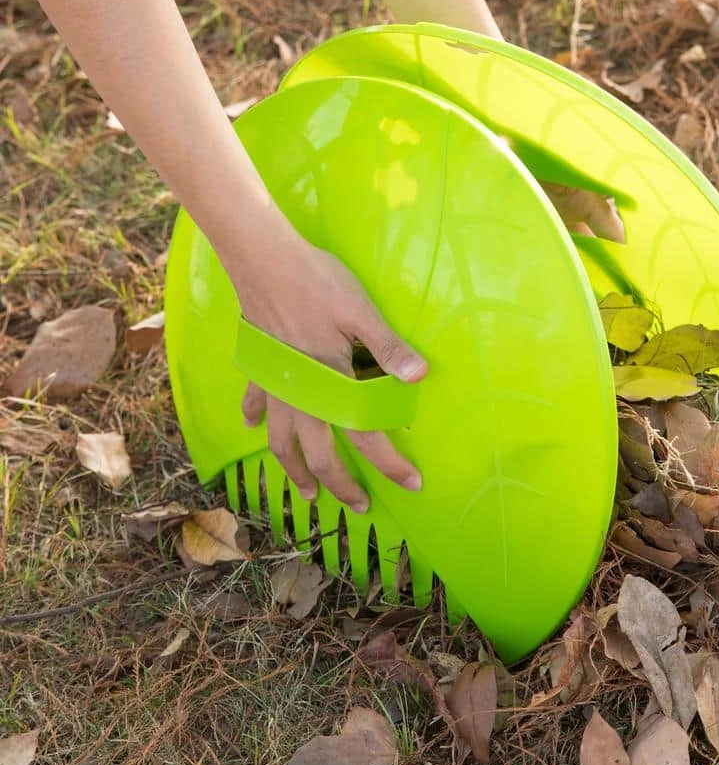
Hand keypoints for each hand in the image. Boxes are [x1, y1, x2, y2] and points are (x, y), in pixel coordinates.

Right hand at [232, 235, 426, 512]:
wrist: (263, 258)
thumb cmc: (317, 282)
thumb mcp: (361, 312)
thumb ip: (388, 347)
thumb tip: (419, 376)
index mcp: (331, 384)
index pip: (365, 437)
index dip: (390, 465)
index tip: (412, 485)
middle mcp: (300, 395)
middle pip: (320, 454)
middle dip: (341, 485)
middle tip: (360, 505)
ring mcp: (275, 383)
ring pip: (282, 441)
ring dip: (295, 469)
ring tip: (307, 491)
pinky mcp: (259, 365)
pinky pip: (256, 402)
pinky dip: (257, 418)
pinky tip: (253, 425)